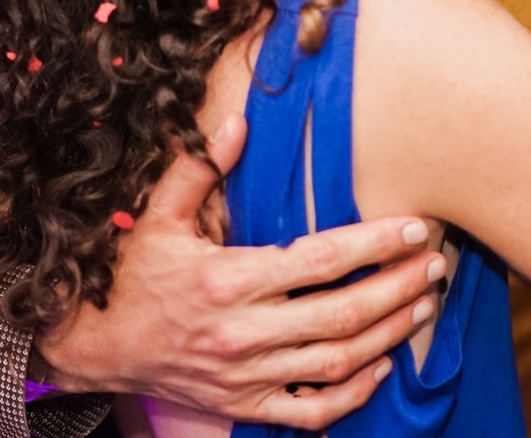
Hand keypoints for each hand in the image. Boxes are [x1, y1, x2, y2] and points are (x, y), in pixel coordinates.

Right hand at [37, 114, 443, 428]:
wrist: (94, 346)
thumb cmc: (132, 275)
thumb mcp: (158, 217)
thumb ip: (199, 170)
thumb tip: (236, 122)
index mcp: (229, 279)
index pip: (321, 259)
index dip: (375, 243)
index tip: (414, 226)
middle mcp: (242, 332)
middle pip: (342, 312)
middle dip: (398, 287)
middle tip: (435, 264)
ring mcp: (246, 375)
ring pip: (337, 361)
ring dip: (389, 333)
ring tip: (424, 304)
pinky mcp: (244, 405)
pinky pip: (310, 411)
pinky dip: (352, 394)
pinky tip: (381, 366)